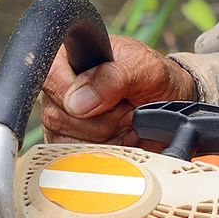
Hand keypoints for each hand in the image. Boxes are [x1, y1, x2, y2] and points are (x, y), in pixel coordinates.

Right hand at [39, 36, 198, 144]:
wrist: (168, 110)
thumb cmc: (154, 81)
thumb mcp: (144, 68)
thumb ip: (113, 77)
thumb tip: (78, 101)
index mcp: (70, 58)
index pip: (50, 77)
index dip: (75, 94)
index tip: (104, 100)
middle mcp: (60, 90)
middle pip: (60, 116)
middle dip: (102, 119)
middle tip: (126, 107)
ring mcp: (61, 120)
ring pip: (69, 141)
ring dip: (106, 137)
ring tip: (125, 121)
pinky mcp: (68, 145)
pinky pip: (76, 158)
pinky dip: (105, 152)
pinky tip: (120, 138)